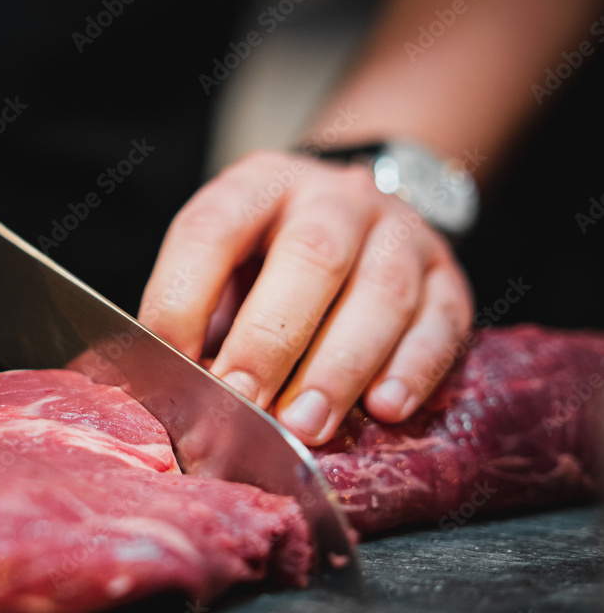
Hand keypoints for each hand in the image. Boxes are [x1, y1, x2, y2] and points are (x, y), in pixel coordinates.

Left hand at [139, 150, 473, 445]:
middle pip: (310, 259)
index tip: (171, 364)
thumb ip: (200, 315)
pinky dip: (414, 368)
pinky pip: (441, 321)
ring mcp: (399, 232)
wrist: (357, 211)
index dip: (184, 296)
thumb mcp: (224, 262)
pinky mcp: (448, 276)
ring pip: (380, 294)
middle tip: (244, 402)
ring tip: (308, 425)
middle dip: (271, 340)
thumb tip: (164, 390)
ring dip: (341, 367)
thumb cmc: (271, 258)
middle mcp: (332, 199)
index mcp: (257, 187)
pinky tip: (386, 408)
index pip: (212, 229)